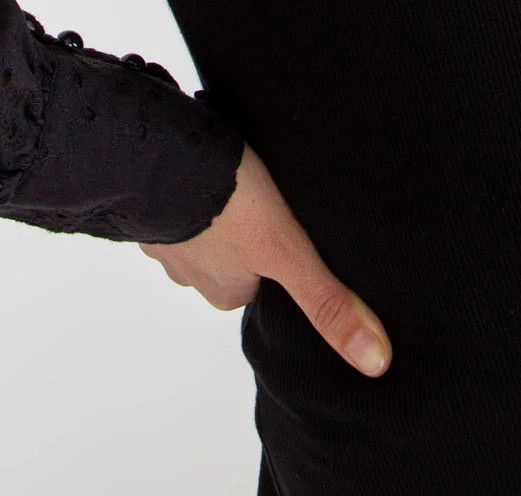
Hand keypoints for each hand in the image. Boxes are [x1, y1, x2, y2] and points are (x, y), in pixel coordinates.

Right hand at [138, 140, 392, 377]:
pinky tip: (199, 159)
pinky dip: (185, 182)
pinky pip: (173, 197)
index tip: (289, 225)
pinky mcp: (144, 203)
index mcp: (226, 291)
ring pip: (201, 226)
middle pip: (231, 256)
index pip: (263, 281)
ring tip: (235, 173)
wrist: (156, 157)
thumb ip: (328, 301)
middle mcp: (191, 274)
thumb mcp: (289, 250)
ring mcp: (164, 239)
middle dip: (245, 228)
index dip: (279, 252)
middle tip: (266, 193)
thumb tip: (375, 363)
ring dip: (214, 204)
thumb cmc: (225, 203)